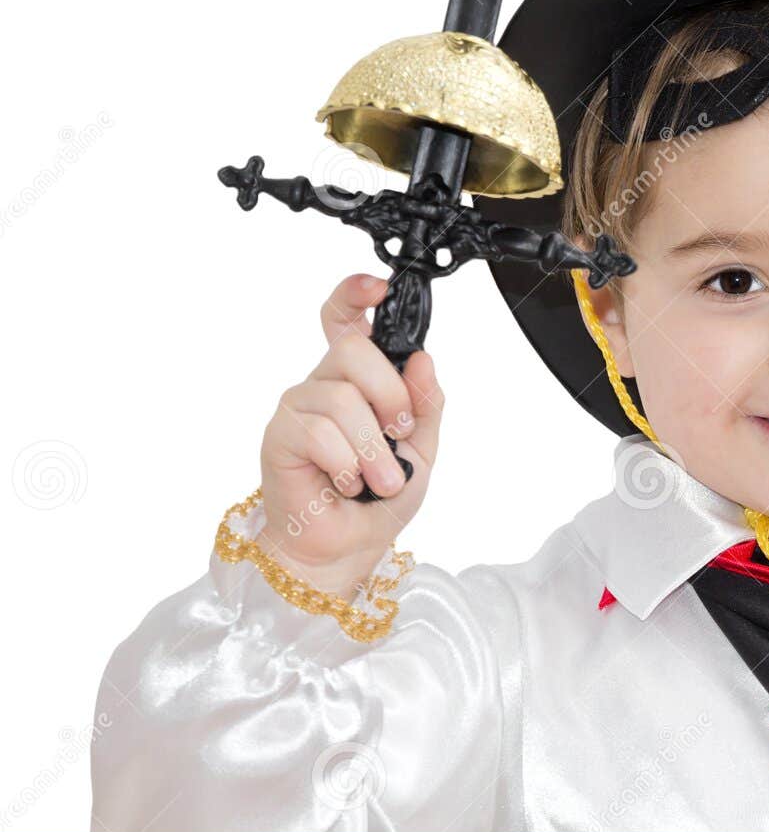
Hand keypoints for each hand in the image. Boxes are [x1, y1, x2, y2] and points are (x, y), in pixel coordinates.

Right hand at [257, 274, 445, 596]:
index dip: (355, 293)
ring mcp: (298, 407)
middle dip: (389, 396)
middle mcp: (323, 384)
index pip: (345, 319)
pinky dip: (346, 463)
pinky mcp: (280, 437)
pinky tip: (347, 483)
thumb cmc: (380, 496)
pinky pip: (318, 432)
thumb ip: (425, 401)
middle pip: (352, 350)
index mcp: (357, 378)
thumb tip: (422, 359)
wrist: (350, 545)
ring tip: (380, 479)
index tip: (379, 286)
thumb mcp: (423, 445)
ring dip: (372, 448)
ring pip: (341, 398)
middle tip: (400, 434)